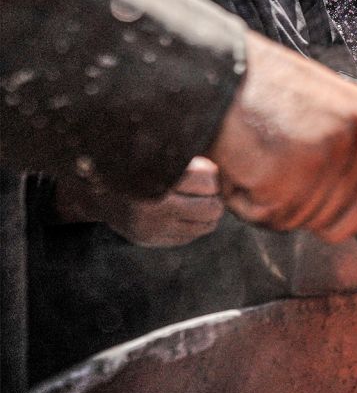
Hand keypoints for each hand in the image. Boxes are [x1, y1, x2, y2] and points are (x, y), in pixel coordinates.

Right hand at [99, 157, 223, 247]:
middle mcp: (153, 206)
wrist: (96, 187)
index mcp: (157, 177)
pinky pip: (189, 236)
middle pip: (212, 207)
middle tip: (207, 187)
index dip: (212, 174)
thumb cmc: (137, 162)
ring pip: (206, 225)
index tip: (205, 170)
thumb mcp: (158, 152)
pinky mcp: (149, 240)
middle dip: (214, 196)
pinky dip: (194, 224)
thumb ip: (187, 154)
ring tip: (198, 199)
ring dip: (208, 212)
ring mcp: (151, 227)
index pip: (208, 180)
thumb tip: (224, 164)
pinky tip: (184, 211)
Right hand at [207, 32, 356, 242]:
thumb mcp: (317, 106)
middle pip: (334, 214)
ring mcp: (326, 154)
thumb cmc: (253, 89)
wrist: (210, 72)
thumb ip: (339, 144)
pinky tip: (237, 164)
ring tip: (249, 159)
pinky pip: (266, 216)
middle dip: (296, 206)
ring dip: (265, 202)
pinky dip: (243, 201)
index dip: (347, 215)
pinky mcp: (290, 174)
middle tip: (266, 171)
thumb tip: (345, 191)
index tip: (326, 224)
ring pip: (298, 218)